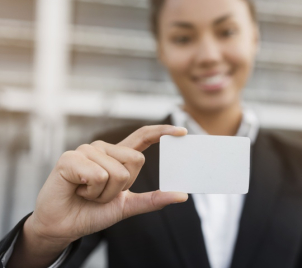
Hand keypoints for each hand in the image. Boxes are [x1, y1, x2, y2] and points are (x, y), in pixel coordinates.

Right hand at [8, 125, 187, 267]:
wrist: (64, 225)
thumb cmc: (92, 211)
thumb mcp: (127, 205)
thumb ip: (152, 199)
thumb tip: (181, 196)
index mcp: (117, 156)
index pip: (143, 136)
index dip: (162, 132)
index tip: (182, 131)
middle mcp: (103, 148)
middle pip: (135, 160)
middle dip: (122, 186)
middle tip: (101, 193)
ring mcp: (86, 150)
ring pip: (117, 172)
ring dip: (104, 193)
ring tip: (87, 193)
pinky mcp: (70, 158)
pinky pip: (97, 176)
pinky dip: (90, 192)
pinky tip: (76, 189)